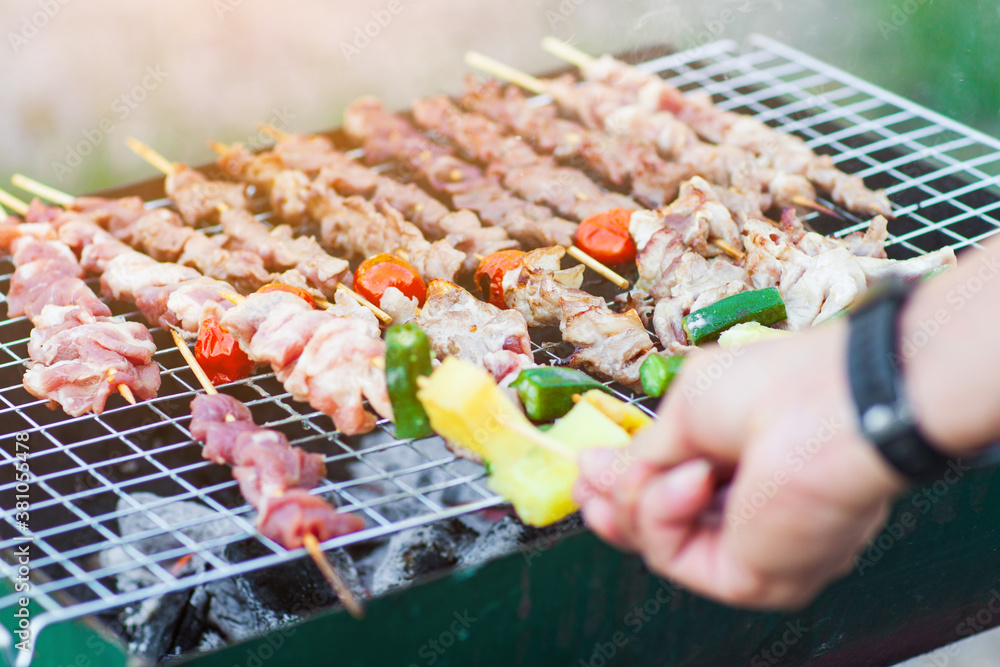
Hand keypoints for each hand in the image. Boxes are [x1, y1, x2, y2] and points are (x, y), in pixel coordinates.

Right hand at [574, 321, 906, 608]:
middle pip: (662, 531)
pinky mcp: (750, 580)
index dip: (627, 484)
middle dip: (618, 505)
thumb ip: (644, 451)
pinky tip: (692, 478)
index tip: (590, 471)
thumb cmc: (779, 389)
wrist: (830, 409)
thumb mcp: (687, 409)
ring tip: (666, 462)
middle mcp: (752, 516)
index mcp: (746, 469)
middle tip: (587, 484)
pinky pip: (671, 556)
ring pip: (658, 545)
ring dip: (642, 497)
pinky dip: (663, 513)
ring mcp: (752, 551)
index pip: (675, 494)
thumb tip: (597, 468)